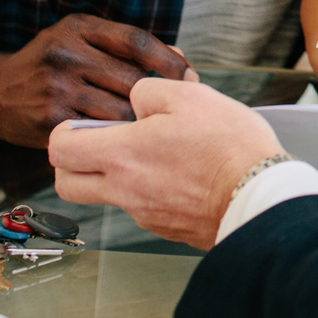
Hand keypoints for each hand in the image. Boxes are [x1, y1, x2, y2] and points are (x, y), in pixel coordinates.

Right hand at [0, 14, 196, 147]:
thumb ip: (125, 46)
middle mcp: (67, 55)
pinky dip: (117, 136)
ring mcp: (57, 88)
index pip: (136, 41)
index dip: (169, 60)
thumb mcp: (82, 38)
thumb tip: (180, 58)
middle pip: (132, 78)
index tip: (189, 75)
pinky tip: (127, 139)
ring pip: (119, 109)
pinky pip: (98, 131)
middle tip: (176, 108)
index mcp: (79, 29)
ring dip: (140, 119)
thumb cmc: (51, 63)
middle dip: (158, 96)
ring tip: (155, 125)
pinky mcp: (50, 121)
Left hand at [50, 79, 282, 249]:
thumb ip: (150, 91)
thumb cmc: (228, 146)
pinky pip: (141, 207)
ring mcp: (144, 213)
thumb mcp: (190, 96)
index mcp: (123, 154)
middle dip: (73, 161)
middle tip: (102, 141)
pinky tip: (181, 171)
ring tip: (155, 151)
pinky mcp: (166, 226)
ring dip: (115, 174)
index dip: (63, 132)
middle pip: (67, 184)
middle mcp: (124, 190)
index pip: (60, 149)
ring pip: (106, 195)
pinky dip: (150, 188)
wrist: (258, 195)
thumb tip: (136, 98)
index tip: (81, 123)